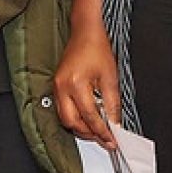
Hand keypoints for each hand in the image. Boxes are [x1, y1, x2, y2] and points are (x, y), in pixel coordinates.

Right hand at [53, 23, 120, 144]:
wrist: (85, 31)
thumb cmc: (97, 48)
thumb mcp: (111, 77)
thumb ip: (113, 104)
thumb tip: (115, 124)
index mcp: (77, 84)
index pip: (90, 117)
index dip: (102, 131)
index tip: (112, 141)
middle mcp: (63, 87)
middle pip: (72, 123)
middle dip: (88, 133)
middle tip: (104, 138)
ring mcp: (57, 87)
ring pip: (65, 118)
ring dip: (80, 127)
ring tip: (97, 129)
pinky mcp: (56, 86)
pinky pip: (62, 109)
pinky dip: (75, 117)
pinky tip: (87, 117)